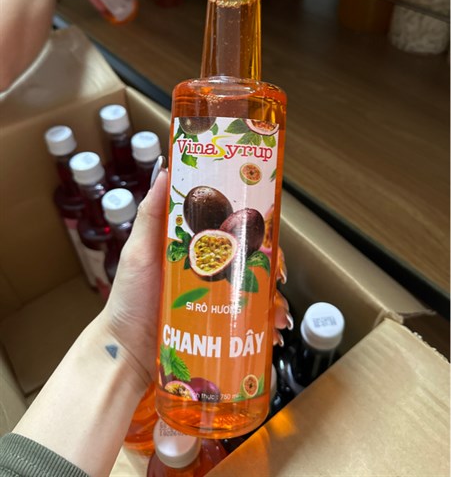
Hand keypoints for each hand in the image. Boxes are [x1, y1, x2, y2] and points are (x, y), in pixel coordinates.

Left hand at [104, 166, 292, 380]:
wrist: (126, 350)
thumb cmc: (129, 299)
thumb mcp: (137, 251)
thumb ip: (151, 214)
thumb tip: (165, 171)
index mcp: (195, 247)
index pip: (231, 228)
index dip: (254, 227)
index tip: (267, 229)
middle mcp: (210, 269)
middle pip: (253, 259)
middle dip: (273, 268)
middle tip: (279, 279)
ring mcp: (217, 298)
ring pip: (258, 291)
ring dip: (275, 300)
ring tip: (277, 315)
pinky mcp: (219, 323)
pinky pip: (251, 321)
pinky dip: (266, 325)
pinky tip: (272, 333)